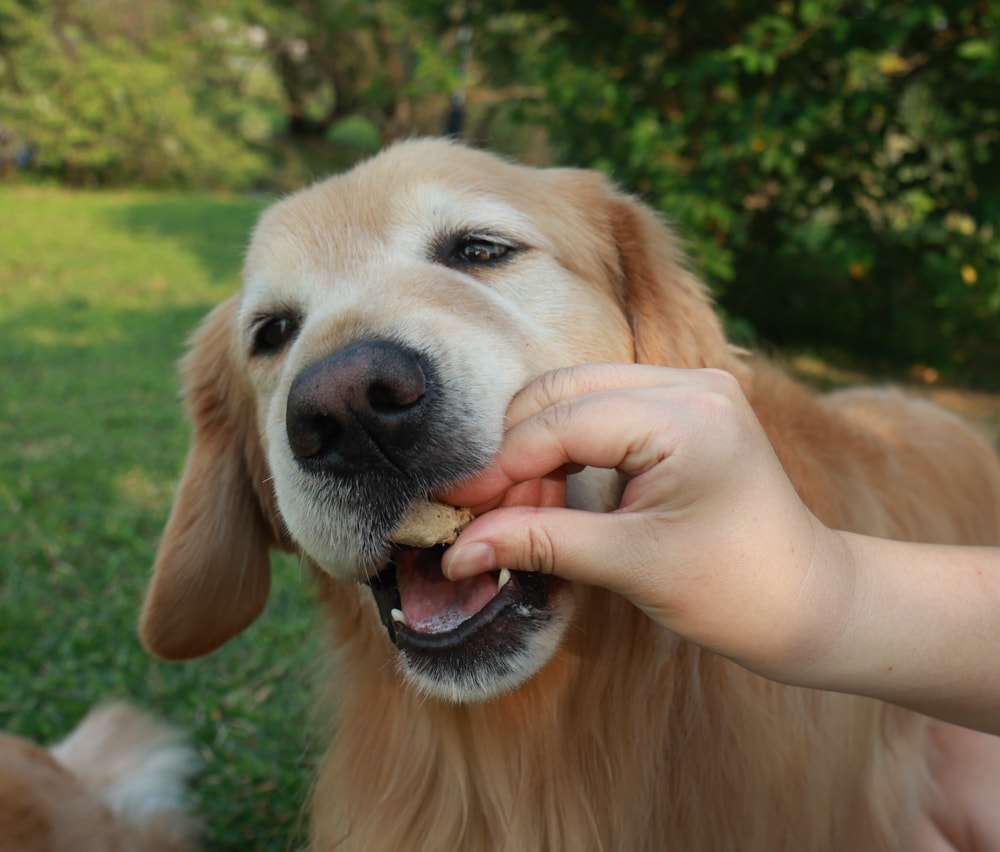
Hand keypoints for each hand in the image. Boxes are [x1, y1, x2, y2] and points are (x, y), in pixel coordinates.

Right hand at [441, 363, 845, 676]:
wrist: (808, 602)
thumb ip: (541, 544)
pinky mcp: (683, 406)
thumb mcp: (630, 566)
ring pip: (573, 396)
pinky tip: (550, 495)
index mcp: (686, 418)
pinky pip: (599, 410)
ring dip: (535, 451)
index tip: (456, 508)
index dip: (500, 466)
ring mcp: (690, 388)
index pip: (562, 423)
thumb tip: (460, 550)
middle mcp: (690, 384)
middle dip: (512, 454)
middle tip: (480, 515)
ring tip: (518, 516)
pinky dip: (564, 448)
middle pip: (560, 394)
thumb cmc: (734, 592)